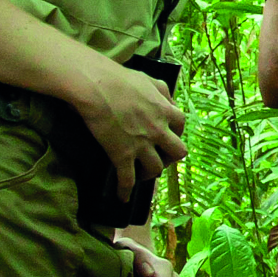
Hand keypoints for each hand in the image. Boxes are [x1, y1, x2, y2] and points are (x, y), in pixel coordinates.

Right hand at [74, 56, 186, 197]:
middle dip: (170, 157)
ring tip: (141, 175)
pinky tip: (122, 197)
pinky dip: (125, 191)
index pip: (181, 125)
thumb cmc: (119, 79)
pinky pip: (127, 180)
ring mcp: (141, 145)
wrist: (96, 86)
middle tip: (159, 157)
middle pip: (178, 152)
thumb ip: (162, 91)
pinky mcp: (121, 155)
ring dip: (150, 173)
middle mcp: (158, 130)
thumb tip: (167, 99)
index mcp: (165, 111)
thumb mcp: (148, 79)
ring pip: (155, 169)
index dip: (175, 132)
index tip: (167, 135)